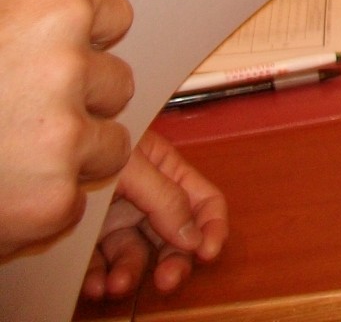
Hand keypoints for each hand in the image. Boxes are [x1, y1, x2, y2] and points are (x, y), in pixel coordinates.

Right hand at [0, 0, 134, 255]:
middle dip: (79, 103)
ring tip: (6, 156)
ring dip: (70, 156)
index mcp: (50, 6)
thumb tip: (85, 33)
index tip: (48, 59)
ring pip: (111, 143)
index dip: (81, 44)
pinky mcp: (54, 198)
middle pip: (116, 83)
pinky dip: (41, 204)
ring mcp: (63, 134)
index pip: (114, 18)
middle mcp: (65, 64)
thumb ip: (31, 26)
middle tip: (15, 115)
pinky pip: (76, 199)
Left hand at [80, 130, 227, 299]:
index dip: (211, 226)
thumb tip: (194, 238)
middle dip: (173, 260)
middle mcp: (145, 199)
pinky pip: (103, 266)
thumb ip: (165, 198)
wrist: (38, 163)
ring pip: (138, 256)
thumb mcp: (132, 164)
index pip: (202, 200)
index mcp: (165, 171)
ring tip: (117, 285)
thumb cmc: (87, 145)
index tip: (207, 251)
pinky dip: (102, 279)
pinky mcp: (90, 241)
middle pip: (174, 235)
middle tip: (167, 280)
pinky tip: (95, 284)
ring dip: (132, 274)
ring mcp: (117, 220)